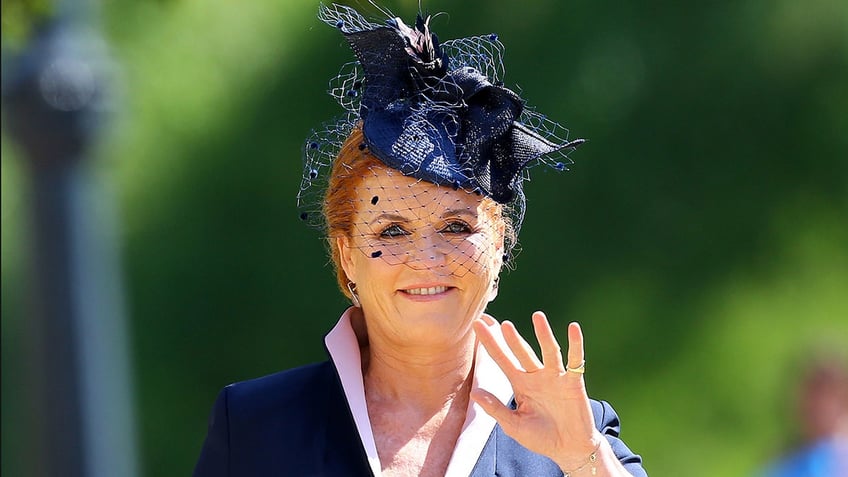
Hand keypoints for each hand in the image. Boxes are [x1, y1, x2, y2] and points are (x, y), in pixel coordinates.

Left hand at [471, 311, 601, 469]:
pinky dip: (575, 345)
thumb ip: (496, 408)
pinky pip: (575, 361)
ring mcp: (555, 377)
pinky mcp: (573, 382)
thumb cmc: (540, 438)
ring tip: (537, 316)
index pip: (501, 359)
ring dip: (543, 334)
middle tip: (501, 323)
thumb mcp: (514, 425)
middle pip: (522, 352)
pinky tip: (573, 329)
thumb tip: (473, 393)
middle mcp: (536, 376)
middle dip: (512, 338)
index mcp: (519, 384)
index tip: (477, 325)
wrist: (568, 448)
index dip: (490, 343)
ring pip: (548, 351)